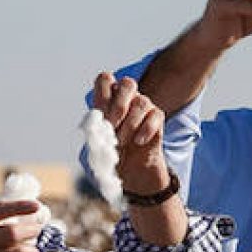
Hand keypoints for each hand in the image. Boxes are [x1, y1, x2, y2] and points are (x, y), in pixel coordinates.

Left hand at [93, 73, 169, 193]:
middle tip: (111, 128)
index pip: (105, 79)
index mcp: (109, 99)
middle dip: (119, 106)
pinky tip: (138, 142)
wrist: (132, 171)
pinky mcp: (157, 118)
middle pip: (128, 83)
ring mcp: (144, 106)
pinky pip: (155, 115)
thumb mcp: (97, 145)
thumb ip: (94, 132)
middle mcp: (128, 99)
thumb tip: (94, 125)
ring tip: (121, 142)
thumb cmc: (112, 155)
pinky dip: (145, 130)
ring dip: (129, 124)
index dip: (103, 93)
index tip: (100, 115)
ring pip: (141, 102)